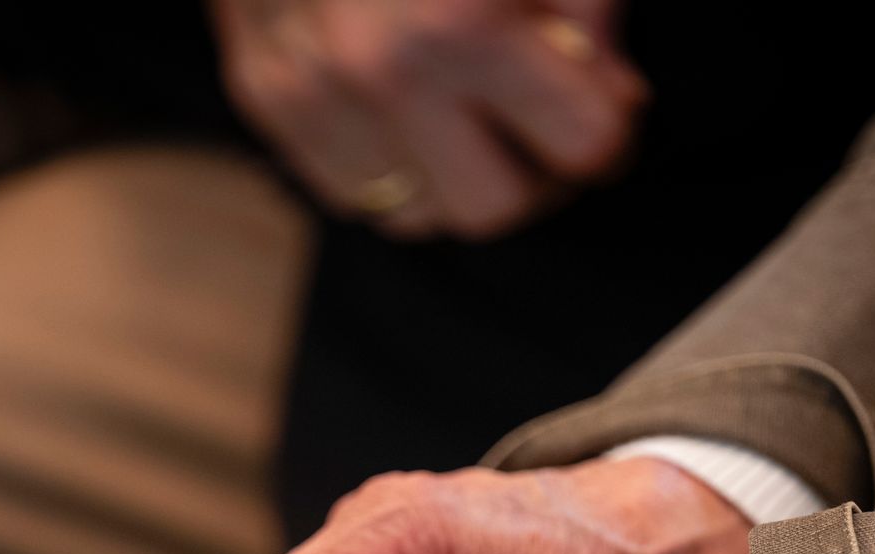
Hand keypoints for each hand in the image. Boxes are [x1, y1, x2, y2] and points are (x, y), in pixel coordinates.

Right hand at [208, 0, 646, 238]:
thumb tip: (612, 90)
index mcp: (459, 19)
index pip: (584, 147)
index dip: (603, 120)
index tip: (594, 95)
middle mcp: (379, 70)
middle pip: (493, 209)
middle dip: (525, 169)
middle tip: (529, 112)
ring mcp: (311, 89)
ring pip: (414, 214)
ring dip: (448, 171)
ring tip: (455, 99)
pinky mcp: (262, 91)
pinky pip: (345, 189)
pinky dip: (381, 157)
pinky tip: (394, 95)